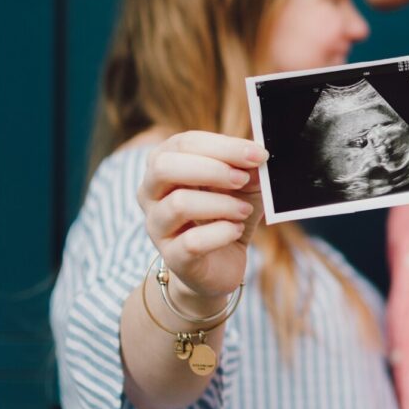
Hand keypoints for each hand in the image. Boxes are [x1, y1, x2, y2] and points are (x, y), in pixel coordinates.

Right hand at [137, 131, 268, 307]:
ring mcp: (157, 226)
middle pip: (165, 167)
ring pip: (179, 204)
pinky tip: (236, 230)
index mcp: (164, 164)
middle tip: (243, 179)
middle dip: (212, 169)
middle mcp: (150, 193)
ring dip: (221, 204)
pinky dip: (221, 233)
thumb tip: (258, 153)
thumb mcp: (243, 186)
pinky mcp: (172, 257)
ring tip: (244, 210)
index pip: (184, 143)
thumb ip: (248, 168)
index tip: (257, 154)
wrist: (220, 264)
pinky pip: (192, 242)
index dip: (223, 146)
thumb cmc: (226, 214)